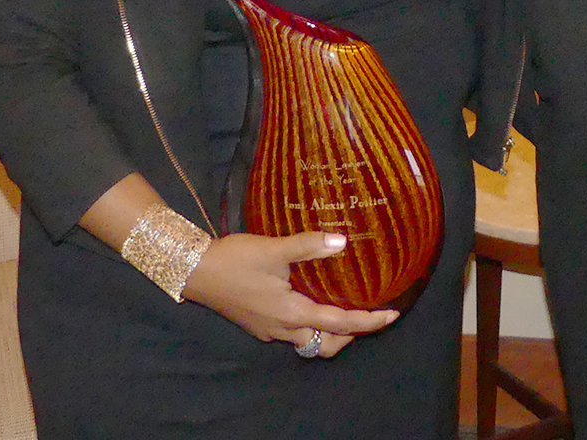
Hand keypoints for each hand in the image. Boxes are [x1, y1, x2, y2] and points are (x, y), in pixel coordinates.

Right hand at [181, 230, 398, 357]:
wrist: (194, 271)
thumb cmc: (234, 260)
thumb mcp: (274, 248)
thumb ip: (308, 245)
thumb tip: (342, 240)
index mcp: (291, 313)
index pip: (340, 324)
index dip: (368, 321)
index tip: (392, 315)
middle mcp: (283, 329)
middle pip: (325, 345)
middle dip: (350, 335)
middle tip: (367, 313)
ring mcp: (269, 330)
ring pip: (308, 342)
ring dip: (329, 332)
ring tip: (343, 308)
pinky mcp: (258, 324)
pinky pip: (292, 334)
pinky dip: (310, 325)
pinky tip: (310, 300)